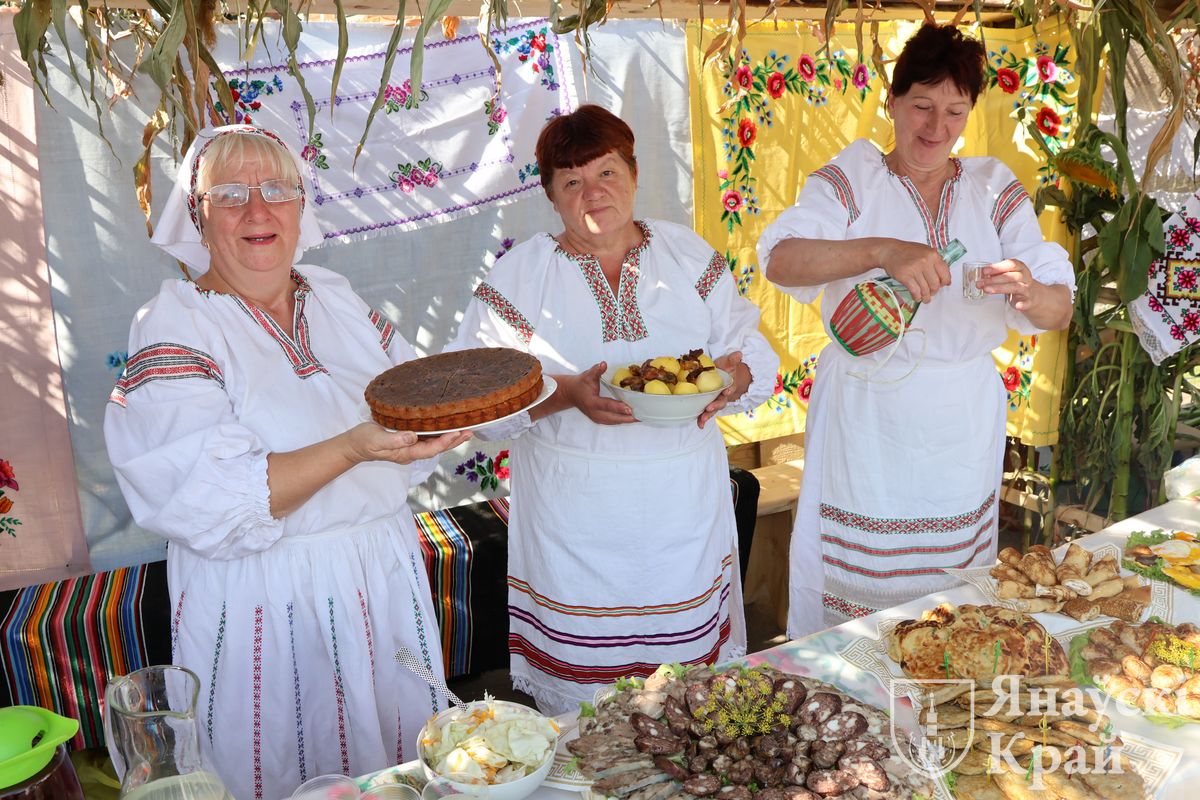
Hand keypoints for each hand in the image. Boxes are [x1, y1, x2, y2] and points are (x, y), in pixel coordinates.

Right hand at [344, 422, 472, 464]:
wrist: (353, 445)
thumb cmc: (363, 441)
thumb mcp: (376, 439)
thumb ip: (394, 440)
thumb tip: (412, 437)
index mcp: (405, 453)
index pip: (429, 449)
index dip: (444, 442)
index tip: (457, 433)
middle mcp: (411, 452)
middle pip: (437, 448)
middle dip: (454, 441)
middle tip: (470, 431)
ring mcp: (410, 448)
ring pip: (435, 444)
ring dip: (451, 438)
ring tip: (466, 430)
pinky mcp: (408, 441)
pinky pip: (428, 439)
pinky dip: (440, 433)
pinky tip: (447, 427)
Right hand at [563, 362, 636, 424]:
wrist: (571, 394)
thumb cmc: (581, 384)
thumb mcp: (588, 375)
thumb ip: (596, 370)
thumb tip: (603, 364)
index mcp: (591, 402)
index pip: (607, 405)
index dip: (618, 407)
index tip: (630, 409)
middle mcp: (594, 413)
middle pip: (613, 418)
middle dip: (628, 417)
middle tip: (642, 416)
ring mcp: (596, 418)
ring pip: (614, 421)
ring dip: (627, 420)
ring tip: (640, 418)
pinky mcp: (599, 420)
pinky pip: (613, 421)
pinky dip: (623, 420)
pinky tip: (632, 418)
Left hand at [698, 351, 750, 427]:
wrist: (724, 375)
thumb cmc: (726, 369)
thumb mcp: (729, 363)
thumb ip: (732, 359)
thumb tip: (739, 354)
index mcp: (728, 385)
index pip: (729, 388)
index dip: (728, 390)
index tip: (726, 391)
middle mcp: (723, 395)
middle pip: (721, 402)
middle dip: (715, 406)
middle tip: (709, 408)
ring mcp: (716, 401)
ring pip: (713, 409)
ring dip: (707, 416)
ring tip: (702, 421)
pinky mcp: (708, 403)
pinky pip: (705, 411)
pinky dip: (702, 418)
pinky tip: (699, 424)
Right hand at [880, 240, 951, 302]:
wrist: (889, 251)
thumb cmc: (907, 251)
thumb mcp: (925, 251)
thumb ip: (935, 262)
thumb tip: (945, 278)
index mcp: (933, 255)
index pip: (945, 274)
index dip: (944, 282)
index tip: (941, 285)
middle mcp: (925, 261)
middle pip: (935, 284)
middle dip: (934, 291)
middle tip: (931, 293)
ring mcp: (915, 269)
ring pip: (925, 289)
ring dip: (926, 297)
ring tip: (924, 298)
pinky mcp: (905, 276)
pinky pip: (915, 291)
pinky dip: (917, 297)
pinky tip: (917, 297)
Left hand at [978, 259, 1035, 310]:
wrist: (1032, 294)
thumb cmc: (1016, 282)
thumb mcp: (1008, 274)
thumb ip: (996, 273)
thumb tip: (980, 274)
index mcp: (1020, 268)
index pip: (1011, 264)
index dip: (997, 267)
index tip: (985, 271)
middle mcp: (1025, 277)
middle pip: (1011, 276)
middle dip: (994, 280)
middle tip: (981, 283)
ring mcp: (1027, 289)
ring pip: (1016, 287)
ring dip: (1000, 288)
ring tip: (987, 290)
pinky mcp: (1028, 300)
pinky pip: (1027, 302)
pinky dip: (1022, 304)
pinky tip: (1018, 305)